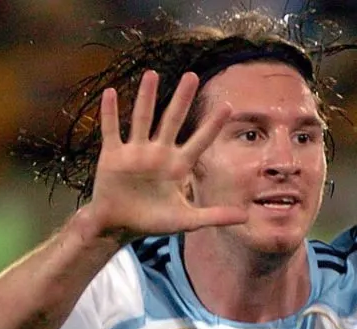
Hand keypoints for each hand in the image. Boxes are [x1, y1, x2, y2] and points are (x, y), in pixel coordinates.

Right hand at [84, 70, 247, 243]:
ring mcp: (136, 152)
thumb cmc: (152, 222)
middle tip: (192, 76)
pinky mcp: (113, 155)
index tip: (228, 106)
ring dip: (146, 97)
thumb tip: (245, 216)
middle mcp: (159, 153)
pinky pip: (111, 130)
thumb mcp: (186, 220)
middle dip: (182, 99)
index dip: (212, 126)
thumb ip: (215, 216)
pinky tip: (111, 93)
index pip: (199, 141)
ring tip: (151, 74)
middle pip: (172, 120)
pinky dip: (110, 112)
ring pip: (142, 118)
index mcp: (177, 165)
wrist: (119, 226)